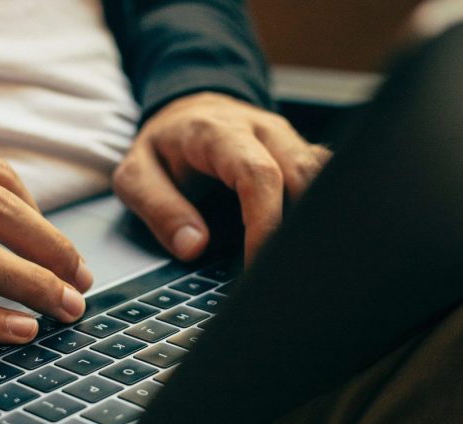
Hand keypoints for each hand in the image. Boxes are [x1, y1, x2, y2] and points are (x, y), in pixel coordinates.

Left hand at [113, 92, 330, 262]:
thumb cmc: (163, 147)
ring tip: (301, 262)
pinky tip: (311, 242)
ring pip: (324, 175)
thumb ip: (160, 209)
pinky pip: (326, 177)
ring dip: (316, 219)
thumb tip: (194, 246)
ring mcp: (287, 139)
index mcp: (218, 132)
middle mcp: (262, 129)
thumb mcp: (136, 175)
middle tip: (285, 273)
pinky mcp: (300, 152)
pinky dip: (323, 209)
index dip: (266, 222)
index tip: (258, 263)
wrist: (186, 111)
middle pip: (304, 174)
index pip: (258, 175)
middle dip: (299, 227)